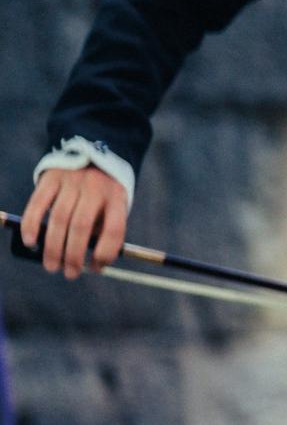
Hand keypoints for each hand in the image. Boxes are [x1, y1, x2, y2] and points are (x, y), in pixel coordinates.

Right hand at [20, 164, 128, 278]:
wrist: (91, 151)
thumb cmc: (102, 192)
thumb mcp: (113, 205)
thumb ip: (104, 230)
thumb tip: (94, 265)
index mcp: (117, 197)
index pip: (114, 228)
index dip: (106, 252)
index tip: (96, 268)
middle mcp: (95, 188)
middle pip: (82, 226)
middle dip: (74, 255)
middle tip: (70, 274)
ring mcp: (72, 181)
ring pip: (59, 219)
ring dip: (54, 247)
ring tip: (52, 266)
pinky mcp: (51, 178)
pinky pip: (38, 204)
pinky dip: (32, 225)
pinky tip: (31, 243)